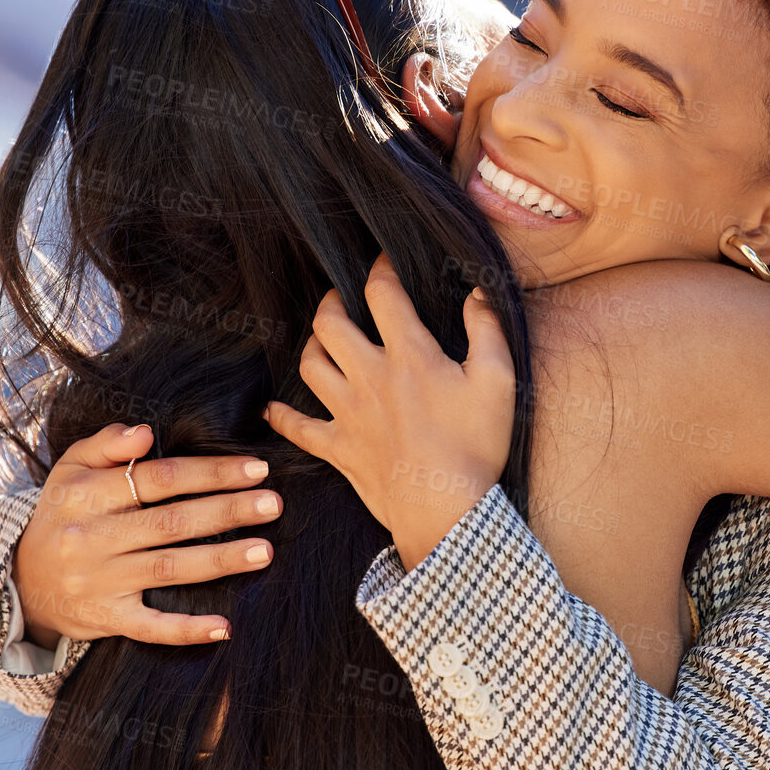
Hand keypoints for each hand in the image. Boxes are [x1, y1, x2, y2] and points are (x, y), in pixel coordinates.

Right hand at [12, 422, 281, 648]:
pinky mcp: (104, 618)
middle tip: (273, 504)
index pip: (158, 478)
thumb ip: (106, 444)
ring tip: (265, 551)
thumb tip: (145, 432)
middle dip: (227, 512)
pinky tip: (224, 627)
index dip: (209, 472)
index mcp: (86, 494)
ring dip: (220, 560)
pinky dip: (185, 630)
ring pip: (168, 569)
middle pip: (171, 521)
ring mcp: (99, 581)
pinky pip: (149, 626)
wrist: (21, 580)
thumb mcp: (71, 469)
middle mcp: (92, 537)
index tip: (255, 469)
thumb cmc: (63, 513)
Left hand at [263, 254, 514, 569]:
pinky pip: (298, 429)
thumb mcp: (497, 382)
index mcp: (408, 355)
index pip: (382, 294)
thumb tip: (477, 293)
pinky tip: (272, 410)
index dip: (380, 268)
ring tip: (321, 340)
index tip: (383, 259)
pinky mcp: (338, 448)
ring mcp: (348, 414)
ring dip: (312, 346)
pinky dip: (282, 418)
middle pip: (330, 324)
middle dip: (331, 301)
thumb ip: (487, 331)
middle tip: (339, 296)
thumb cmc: (475, 447)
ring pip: (310, 366)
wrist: (446, 511)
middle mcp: (369, 377)